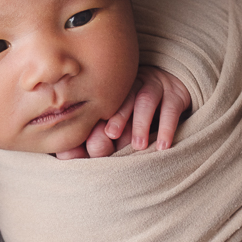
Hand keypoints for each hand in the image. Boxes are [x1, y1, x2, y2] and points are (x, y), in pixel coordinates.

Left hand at [53, 66, 190, 159]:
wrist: (175, 88)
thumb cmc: (137, 115)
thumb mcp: (116, 122)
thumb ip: (92, 138)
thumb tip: (64, 156)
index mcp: (115, 89)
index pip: (104, 100)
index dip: (98, 116)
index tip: (92, 137)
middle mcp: (134, 84)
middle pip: (123, 97)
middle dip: (117, 116)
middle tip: (110, 135)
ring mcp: (156, 87)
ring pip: (146, 100)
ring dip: (141, 122)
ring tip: (138, 145)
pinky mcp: (177, 94)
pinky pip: (172, 109)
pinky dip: (167, 127)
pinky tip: (163, 145)